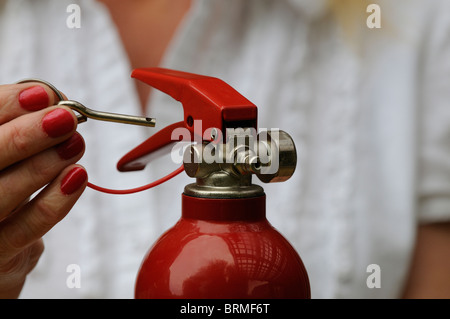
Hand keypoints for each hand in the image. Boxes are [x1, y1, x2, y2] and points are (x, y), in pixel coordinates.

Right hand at [0, 83, 86, 297]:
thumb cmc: (4, 184)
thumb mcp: (8, 151)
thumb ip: (20, 124)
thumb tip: (51, 98)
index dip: (6, 106)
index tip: (43, 94)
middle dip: (24, 136)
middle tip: (64, 118)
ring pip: (1, 194)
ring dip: (43, 165)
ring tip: (75, 144)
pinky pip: (25, 230)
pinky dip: (54, 202)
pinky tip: (77, 176)